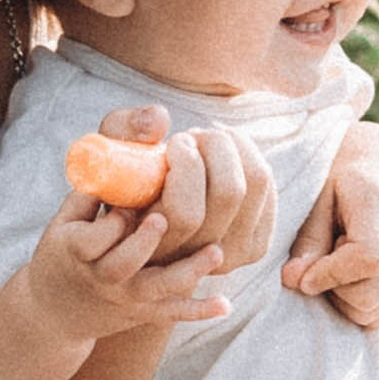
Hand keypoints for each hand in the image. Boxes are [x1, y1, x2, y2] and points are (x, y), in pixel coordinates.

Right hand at [20, 185, 230, 346]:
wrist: (58, 309)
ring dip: (186, 271)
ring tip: (215, 251)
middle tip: (163, 219)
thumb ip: (90, 189)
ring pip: (156, 289)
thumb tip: (122, 150)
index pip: (92, 240)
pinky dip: (198, 309)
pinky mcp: (143, 310)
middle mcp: (103, 278)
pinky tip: (225, 304)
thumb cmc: (65, 249)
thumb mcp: (64, 219)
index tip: (127, 202)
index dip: (112, 221)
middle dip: (143, 243)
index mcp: (77, 251)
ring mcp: (126, 296)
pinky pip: (173, 311)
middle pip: (123, 265)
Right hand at [133, 116, 276, 271]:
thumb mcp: (110, 154)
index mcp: (152, 249)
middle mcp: (194, 261)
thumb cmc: (126, 182)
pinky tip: (224, 152)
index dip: (185, 167)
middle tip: (193, 134)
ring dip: (232, 146)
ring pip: (254, 184)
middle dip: (213, 146)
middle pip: (228, 193)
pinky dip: (248, 155)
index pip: (186, 213)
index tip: (174, 143)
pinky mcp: (256, 245)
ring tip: (206, 139)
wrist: (155, 221)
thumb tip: (159, 119)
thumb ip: (123, 132)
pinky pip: (268, 187)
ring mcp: (231, 257)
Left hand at [285, 146, 378, 351]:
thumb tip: (293, 281)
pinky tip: (361, 277)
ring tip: (347, 266)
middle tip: (330, 262)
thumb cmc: (348, 184)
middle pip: (371, 296)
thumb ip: (308, 240)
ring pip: (376, 313)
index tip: (305, 276)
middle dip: (337, 290)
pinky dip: (365, 306)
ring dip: (349, 300)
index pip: (369, 259)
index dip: (331, 275)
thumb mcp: (320, 200)